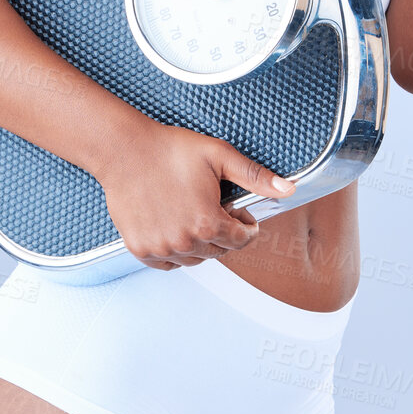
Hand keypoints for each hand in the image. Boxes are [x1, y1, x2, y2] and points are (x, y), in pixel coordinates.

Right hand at [95, 120, 296, 270]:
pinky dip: (176, 251)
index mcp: (208, 223)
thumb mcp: (219, 155)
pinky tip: (174, 226)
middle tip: (212, 206)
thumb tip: (289, 189)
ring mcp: (161, 248)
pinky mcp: (141, 249)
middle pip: (220, 251)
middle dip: (223, 232)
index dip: (245, 223)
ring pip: (195, 259)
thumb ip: (255, 176)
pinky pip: (169, 263)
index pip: (242, 240)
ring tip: (192, 213)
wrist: (124, 150)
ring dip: (200, 242)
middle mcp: (185, 242)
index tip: (237, 210)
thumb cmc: (169, 150)